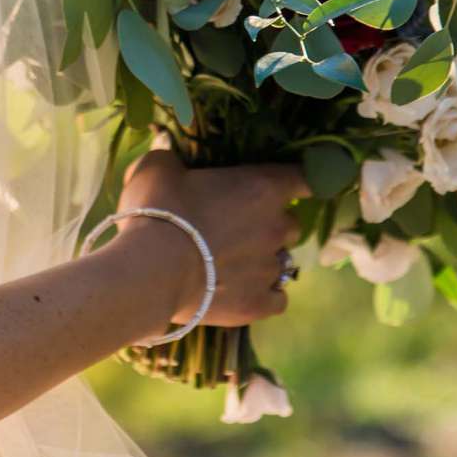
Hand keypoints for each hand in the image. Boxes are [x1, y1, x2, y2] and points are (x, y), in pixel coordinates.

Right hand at [119, 147, 307, 330]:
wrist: (151, 271)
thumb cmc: (158, 211)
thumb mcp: (156, 168)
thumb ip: (169, 157)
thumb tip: (167, 152)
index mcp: (263, 187)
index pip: (305, 178)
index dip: (299, 181)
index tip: (287, 184)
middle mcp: (277, 227)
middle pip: (292, 224)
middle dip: (271, 224)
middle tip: (238, 228)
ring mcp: (271, 268)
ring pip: (283, 262)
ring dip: (263, 260)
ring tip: (233, 264)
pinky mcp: (259, 304)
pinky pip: (277, 299)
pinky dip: (264, 294)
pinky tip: (242, 292)